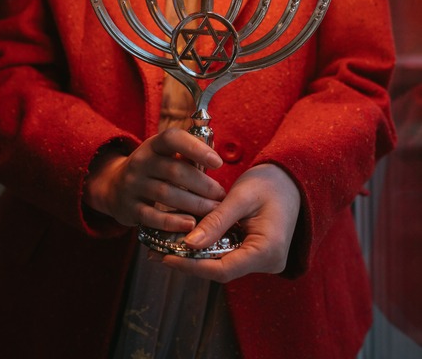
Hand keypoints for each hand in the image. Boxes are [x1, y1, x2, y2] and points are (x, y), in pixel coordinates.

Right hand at [83, 128, 225, 232]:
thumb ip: (185, 156)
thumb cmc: (152, 170)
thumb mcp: (162, 155)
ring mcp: (132, 185)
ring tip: (213, 212)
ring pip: (167, 194)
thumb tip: (215, 158)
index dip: (196, 148)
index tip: (218, 162)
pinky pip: (152, 216)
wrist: (113, 187)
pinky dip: (173, 222)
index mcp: (153, 145)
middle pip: (175, 171)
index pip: (172, 138)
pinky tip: (191, 224)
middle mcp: (140, 161)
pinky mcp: (129, 208)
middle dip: (203, 185)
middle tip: (221, 196)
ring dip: (194, 204)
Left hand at [153, 163, 300, 281]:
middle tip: (156, 251)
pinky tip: (186, 239)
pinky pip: (228, 255)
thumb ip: (217, 221)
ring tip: (164, 245)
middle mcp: (267, 263)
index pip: (222, 269)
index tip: (165, 256)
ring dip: (195, 255)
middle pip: (220, 269)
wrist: (293, 179)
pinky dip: (207, 247)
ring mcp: (262, 260)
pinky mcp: (256, 253)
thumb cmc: (271, 183)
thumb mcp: (241, 197)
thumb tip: (189, 243)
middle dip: (188, 261)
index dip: (191, 266)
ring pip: (222, 263)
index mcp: (267, 251)